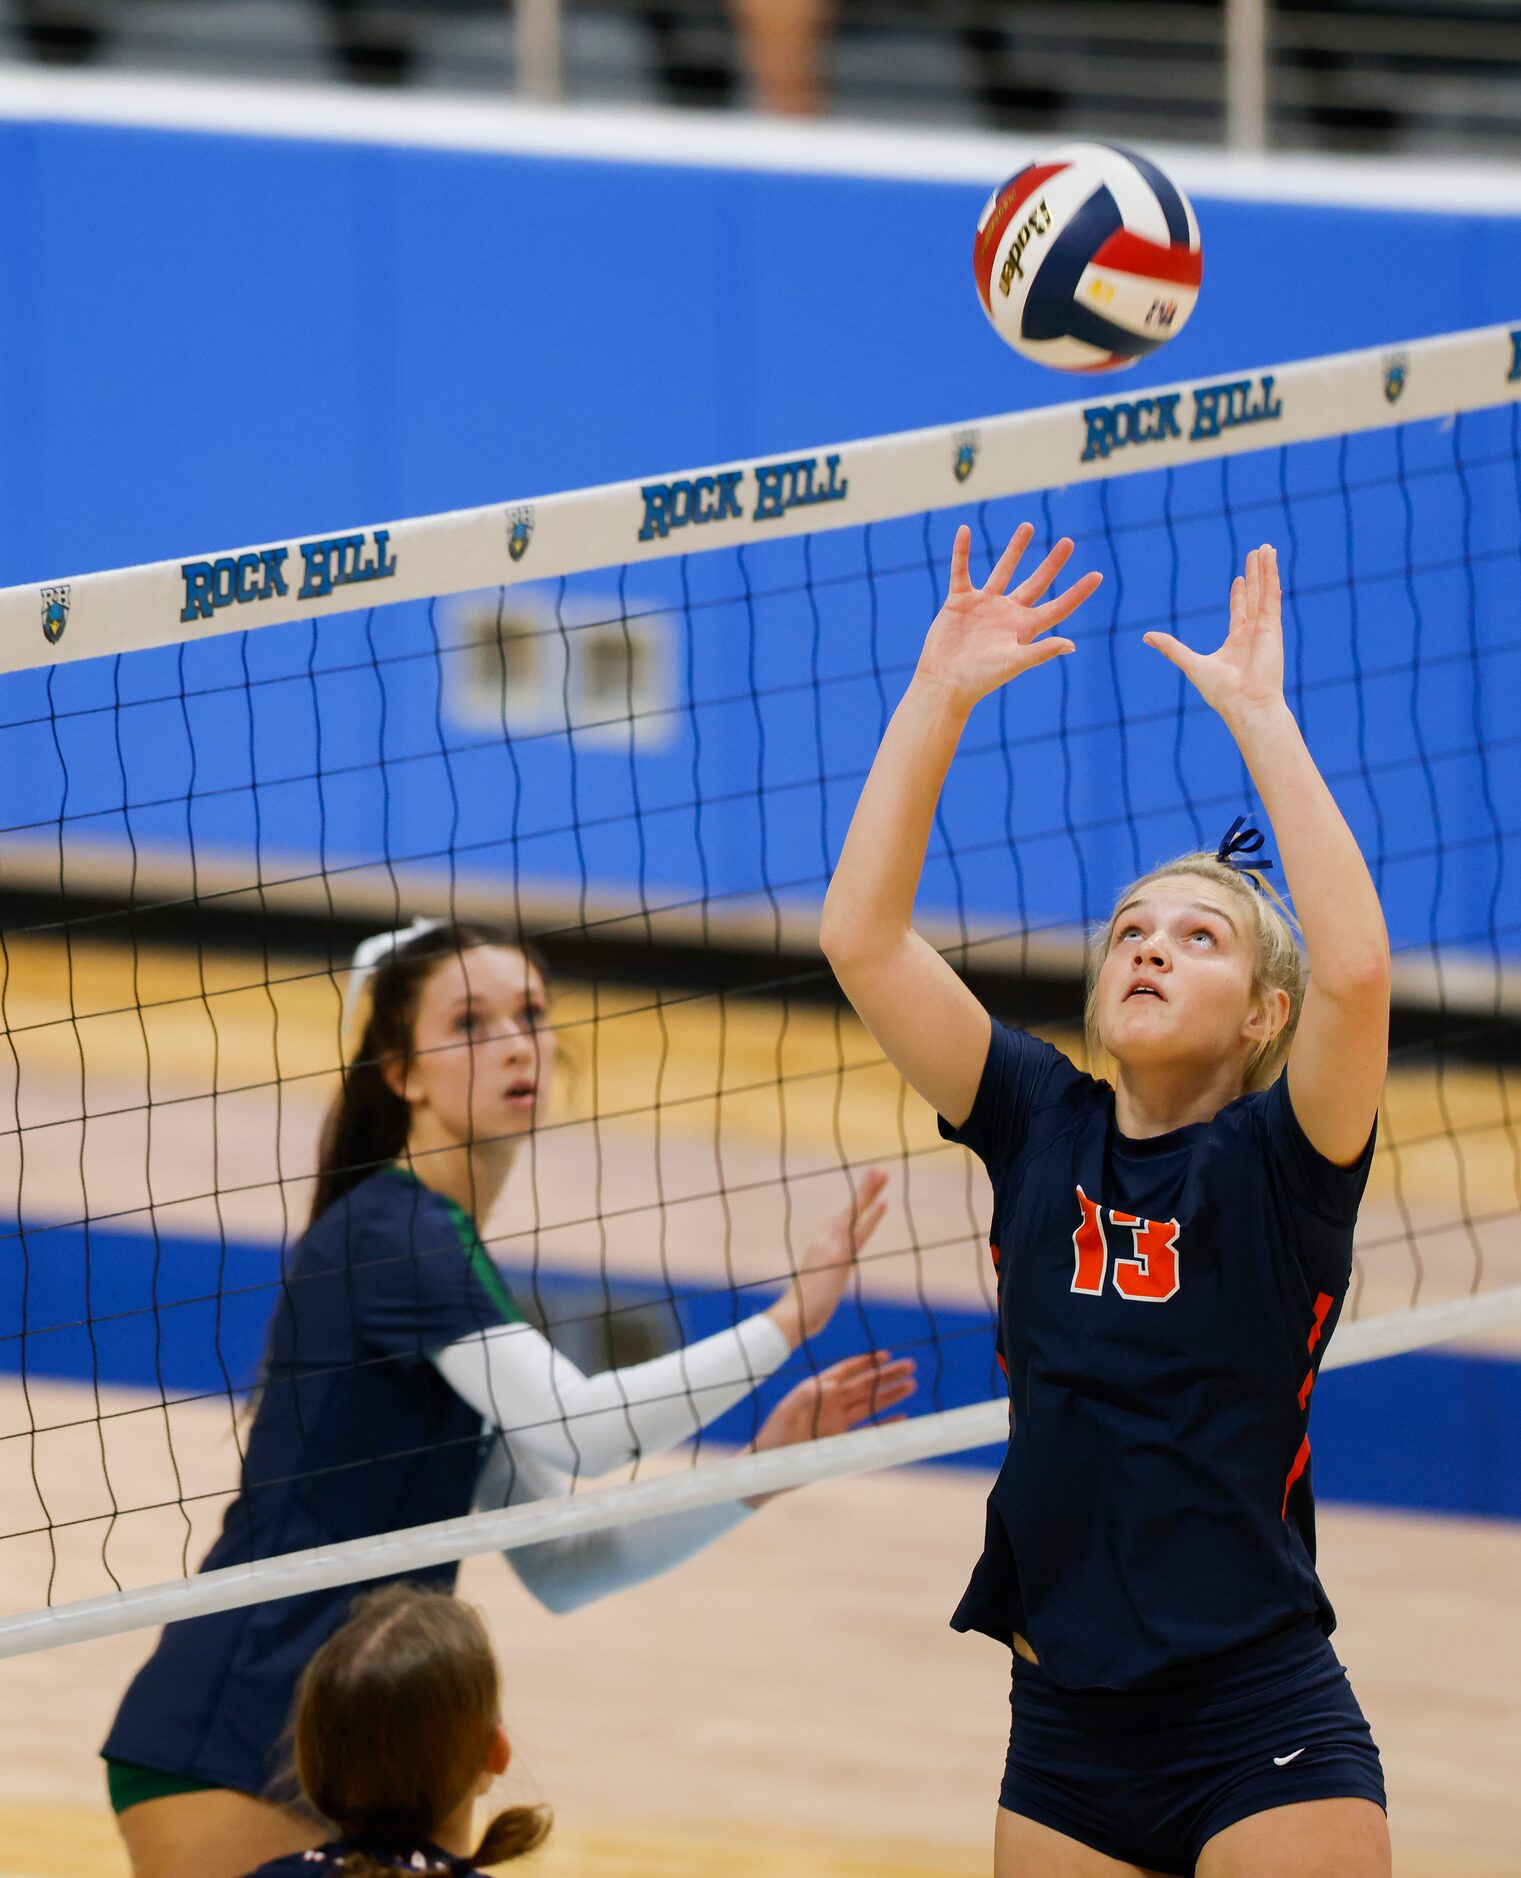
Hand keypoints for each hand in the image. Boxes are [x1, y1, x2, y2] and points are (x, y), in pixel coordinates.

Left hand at [745, 1350, 917, 1507]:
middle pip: (864, 1385)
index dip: (865, 1363)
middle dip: (886, 1376)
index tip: (885, 1355)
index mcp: (817, 1392)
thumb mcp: (785, 1413)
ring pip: (869, 1405)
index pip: (846, 1372)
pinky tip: (901, 1418)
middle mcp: (830, 1404)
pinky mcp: (840, 1442)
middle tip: (910, 1366)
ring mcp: (836, 1423)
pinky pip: (867, 1430)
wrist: (767, 1469)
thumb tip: (833, 1383)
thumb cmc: (773, 1438)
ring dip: (889, 1395)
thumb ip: (806, 1396)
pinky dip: (884, 1424)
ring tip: (911, 1385)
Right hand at [766, 1168, 888, 1349]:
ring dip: (868, 1193)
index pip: (843, 1222)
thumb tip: (827, 1284)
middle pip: (850, 1211)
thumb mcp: (816, 1290)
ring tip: (881, 1174)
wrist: (794, 1318)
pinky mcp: (839, 1256)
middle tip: (879, 1170)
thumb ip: (824, 1280)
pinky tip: (883, 1203)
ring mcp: (832, 1247)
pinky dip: (871, 1216)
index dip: (857, 1206)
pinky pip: (858, 1231)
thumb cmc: (803, 1312)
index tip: (870, 1190)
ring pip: (854, 1214)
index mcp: (821, 1249)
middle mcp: (826, 1242)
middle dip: (865, 1190)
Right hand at [915, 522, 1102, 713]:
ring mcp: (984, 604)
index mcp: (1024, 628)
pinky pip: (961, 570)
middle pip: (1037, 582)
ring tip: (1028, 525)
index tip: (1098, 575)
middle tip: (1069, 542)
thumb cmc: (980, 678)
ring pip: (1003, 569)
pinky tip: (965, 531)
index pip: (1058, 607)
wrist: (944, 681)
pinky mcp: (960, 600)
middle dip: (1053, 563)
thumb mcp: (1013, 663)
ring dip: (1015, 548)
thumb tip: (1071, 645)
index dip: (1078, 592)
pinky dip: (962, 552)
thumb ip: (1040, 652)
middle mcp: (1008, 612)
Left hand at [1144, 543, 1286, 728]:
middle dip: (1254, 576)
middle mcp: (1253, 634)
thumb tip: (1146, 637)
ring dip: (1265, 569)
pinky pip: (1271, 595)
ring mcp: (1265, 629)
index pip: (1239, 613)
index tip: (1239, 579)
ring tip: (1266, 548)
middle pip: (1253, 597)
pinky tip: (1270, 559)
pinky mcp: (1272, 626)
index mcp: (1237, 643)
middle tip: (1256, 554)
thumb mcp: (1191, 664)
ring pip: (1264, 591)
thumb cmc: (1222, 692)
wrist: (1246, 704)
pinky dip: (1271, 576)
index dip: (1240, 595)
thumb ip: (1171, 648)